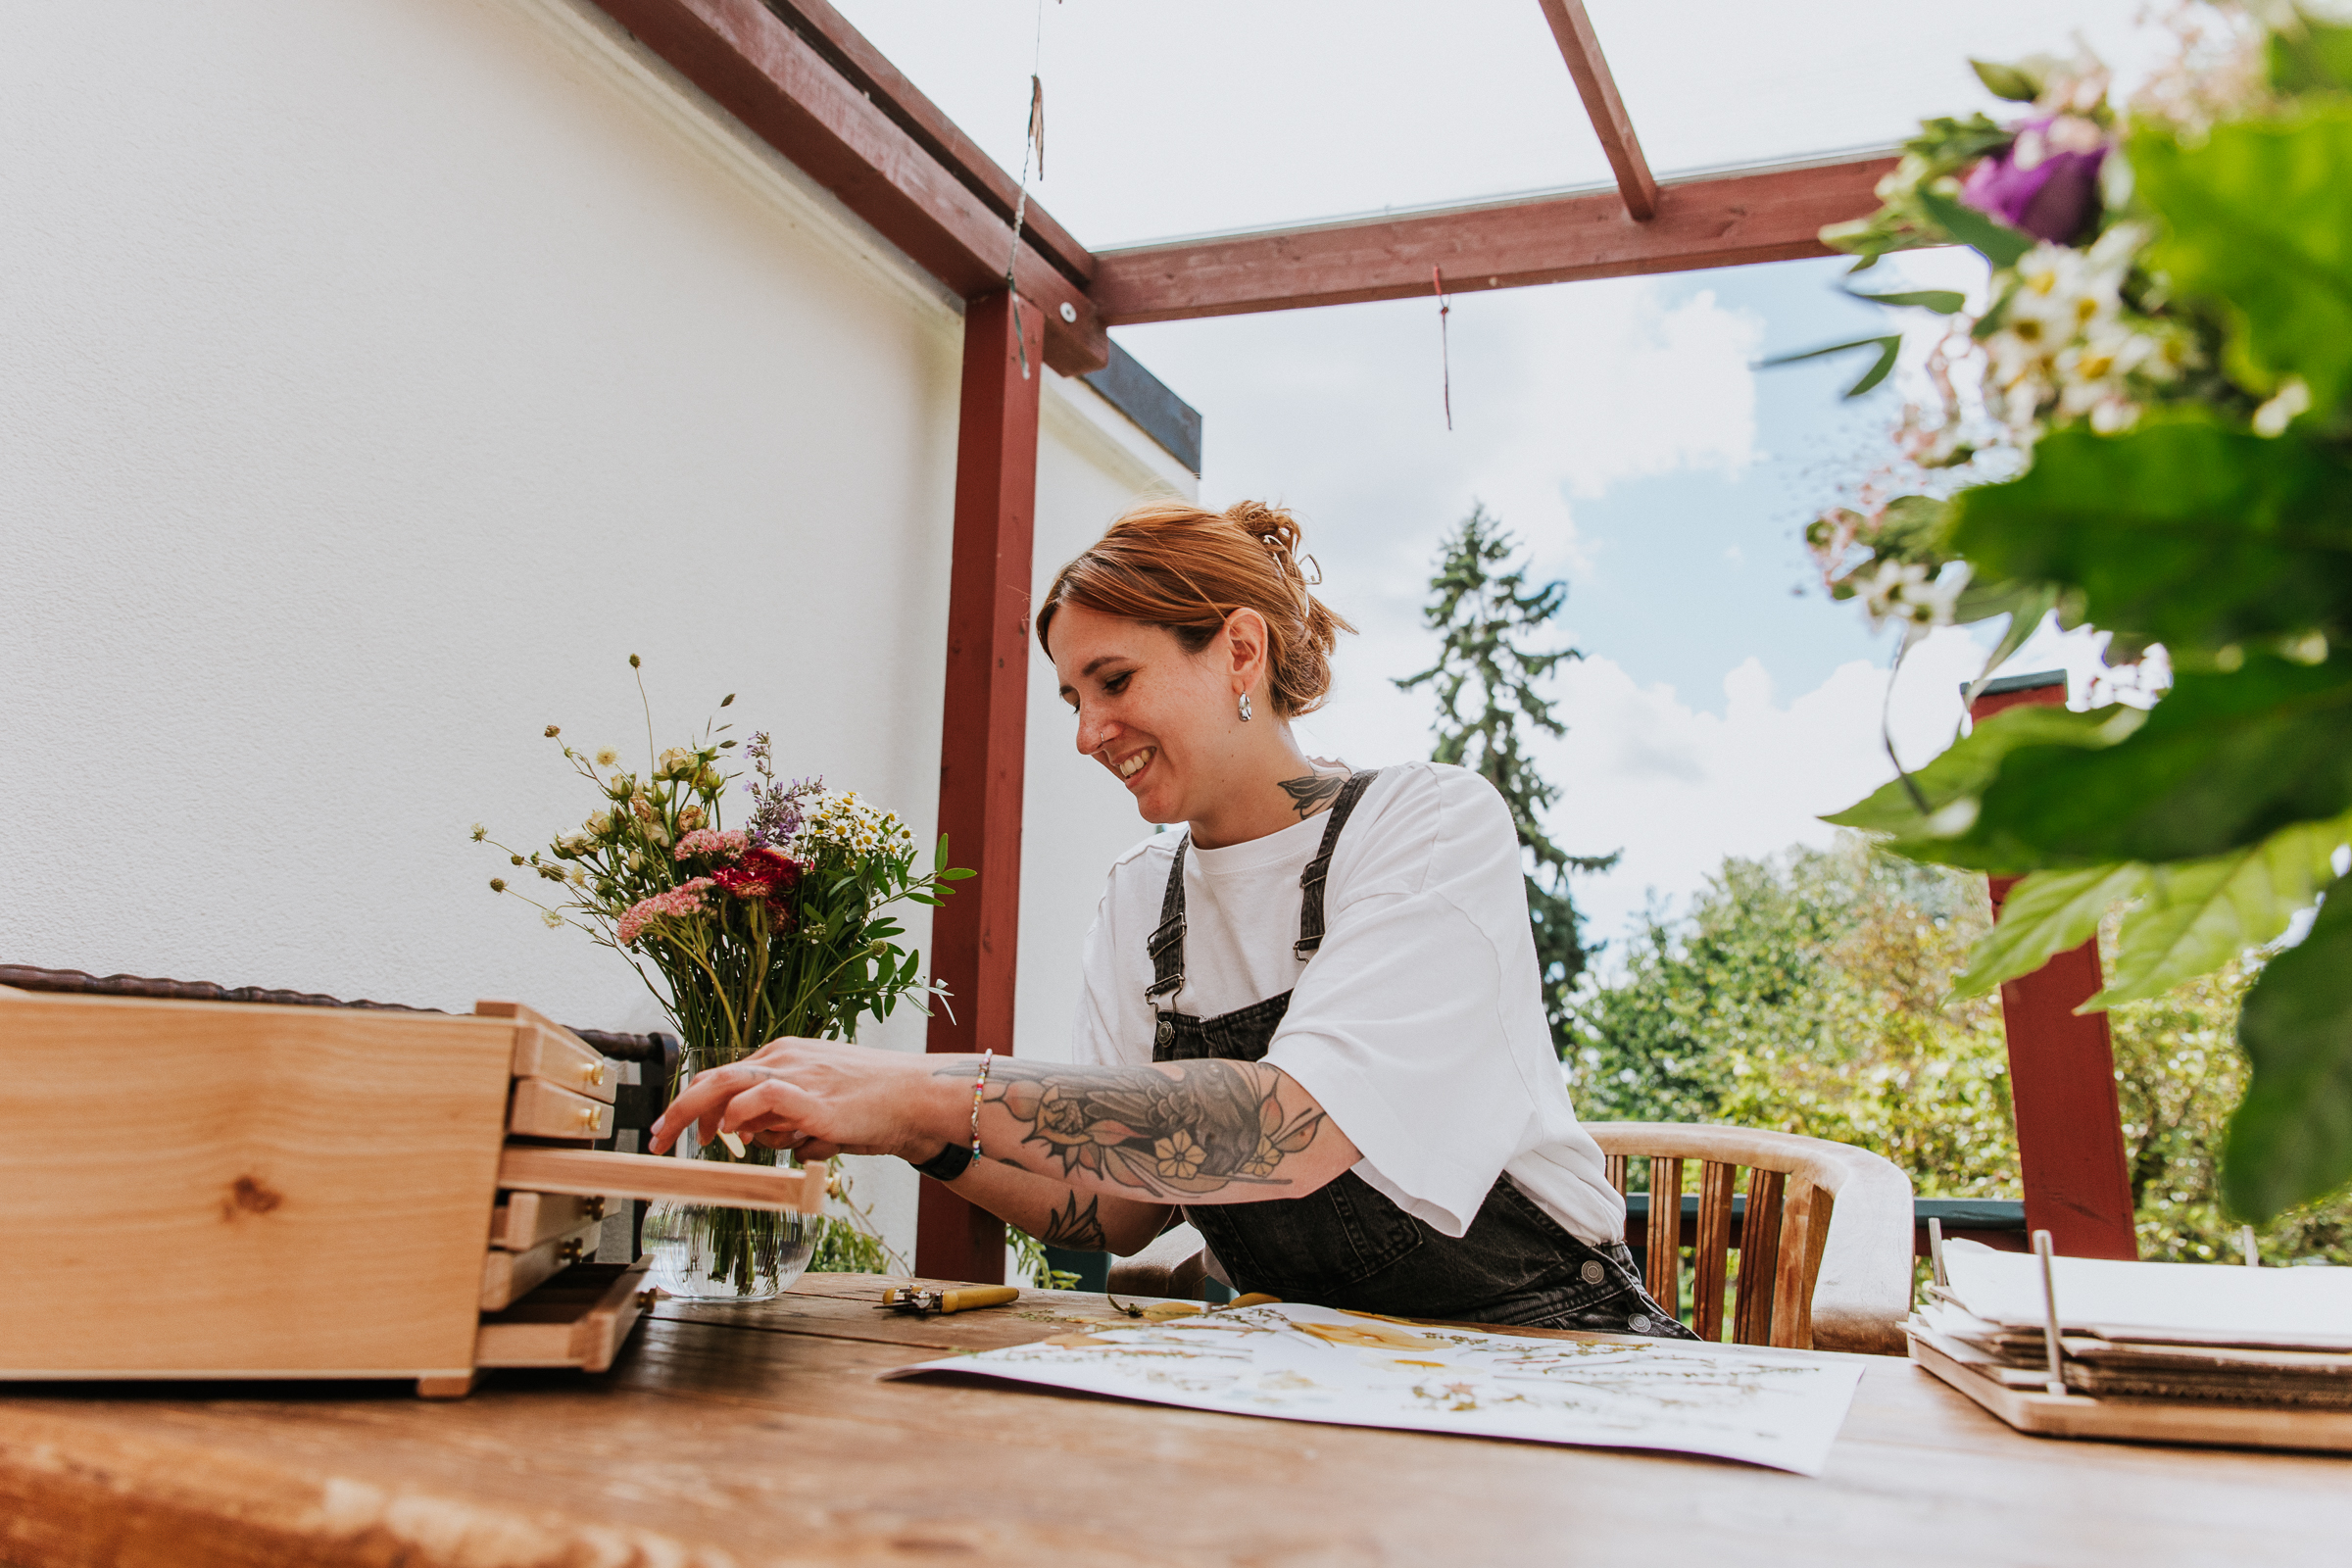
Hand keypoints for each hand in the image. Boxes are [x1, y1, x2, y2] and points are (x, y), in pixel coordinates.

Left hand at [646, 1037, 957, 1161]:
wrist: (917, 1099)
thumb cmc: (875, 1107)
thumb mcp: (819, 1110)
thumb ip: (784, 1120)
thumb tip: (754, 1139)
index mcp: (785, 1056)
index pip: (725, 1079)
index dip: (693, 1106)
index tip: (678, 1132)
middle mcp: (785, 1058)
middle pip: (714, 1078)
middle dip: (677, 1110)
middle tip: (655, 1140)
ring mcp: (797, 1074)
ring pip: (728, 1085)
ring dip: (698, 1117)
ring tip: (689, 1144)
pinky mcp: (811, 1096)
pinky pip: (760, 1096)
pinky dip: (739, 1114)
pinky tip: (732, 1134)